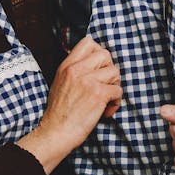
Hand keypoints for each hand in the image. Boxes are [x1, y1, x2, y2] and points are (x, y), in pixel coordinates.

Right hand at [19, 36, 121, 173]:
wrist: (56, 132)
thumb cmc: (59, 112)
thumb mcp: (60, 82)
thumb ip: (74, 70)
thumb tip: (94, 64)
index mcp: (67, 65)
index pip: (88, 42)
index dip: (98, 52)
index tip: (98, 67)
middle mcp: (77, 70)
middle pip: (106, 54)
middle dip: (109, 70)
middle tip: (104, 84)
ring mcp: (88, 81)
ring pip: (115, 72)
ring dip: (114, 87)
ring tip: (105, 100)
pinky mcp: (98, 95)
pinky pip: (118, 90)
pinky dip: (115, 102)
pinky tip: (106, 110)